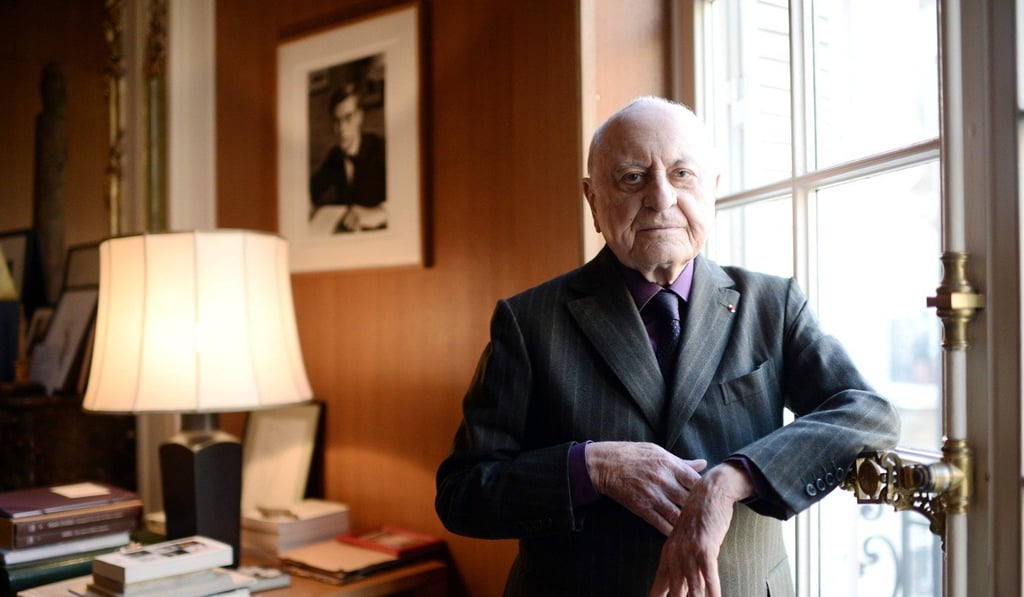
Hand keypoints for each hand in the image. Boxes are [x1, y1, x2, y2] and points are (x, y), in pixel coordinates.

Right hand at [585, 441, 706, 534]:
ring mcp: (652, 495)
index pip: (695, 481)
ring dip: (686, 522)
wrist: (604, 464)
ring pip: (677, 514)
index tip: (707, 496)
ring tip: (694, 527)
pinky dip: (670, 530)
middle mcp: (663, 480)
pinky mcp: (641, 507)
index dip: (704, 490)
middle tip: (705, 516)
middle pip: (689, 499)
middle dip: (698, 508)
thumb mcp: (657, 451)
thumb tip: (703, 464)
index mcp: (668, 464)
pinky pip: (660, 523)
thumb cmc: (632, 454)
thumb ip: (681, 462)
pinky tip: (677, 533)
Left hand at [648, 463, 753, 596]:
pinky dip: (712, 591)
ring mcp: (689, 552)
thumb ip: (683, 561)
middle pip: (674, 591)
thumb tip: (684, 584)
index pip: (659, 585)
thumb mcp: (686, 540)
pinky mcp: (705, 547)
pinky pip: (709, 575)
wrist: (709, 491)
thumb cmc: (700, 517)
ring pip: (692, 588)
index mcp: (668, 555)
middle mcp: (675, 555)